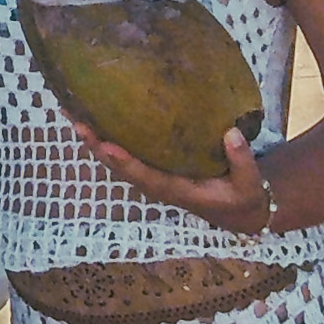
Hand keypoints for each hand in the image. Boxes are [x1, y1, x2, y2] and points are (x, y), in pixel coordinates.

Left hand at [73, 121, 274, 233]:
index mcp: (179, 191)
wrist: (242, 210)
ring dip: (96, 140)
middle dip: (98, 146)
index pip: (147, 178)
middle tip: (76, 121)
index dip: (126, 163)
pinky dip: (109, 138)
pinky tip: (96, 118)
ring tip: (73, 114)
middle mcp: (159, 185)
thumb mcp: (250, 184)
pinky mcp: (156, 168)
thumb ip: (242, 162)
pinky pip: (127, 154)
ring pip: (119, 161)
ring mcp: (155, 177)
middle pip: (121, 168)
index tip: (106, 146)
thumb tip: (230, 133)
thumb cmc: (244, 197)